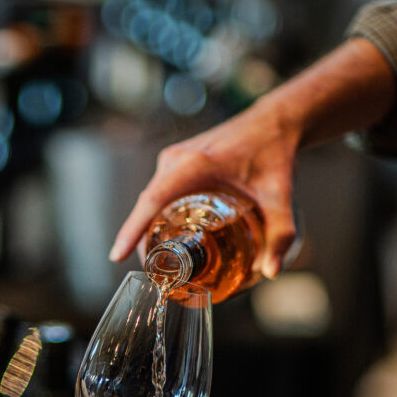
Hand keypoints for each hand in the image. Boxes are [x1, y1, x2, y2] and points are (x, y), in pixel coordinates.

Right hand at [107, 95, 301, 279]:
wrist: (274, 122)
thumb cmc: (274, 152)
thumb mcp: (279, 194)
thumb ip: (280, 233)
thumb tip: (270, 272)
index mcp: (195, 164)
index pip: (153, 200)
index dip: (132, 229)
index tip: (117, 255)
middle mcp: (177, 160)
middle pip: (148, 206)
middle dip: (143, 240)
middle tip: (156, 274)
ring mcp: (173, 159)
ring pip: (151, 200)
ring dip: (149, 229)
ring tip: (162, 262)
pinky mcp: (175, 162)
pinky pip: (158, 192)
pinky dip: (157, 216)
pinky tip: (168, 237)